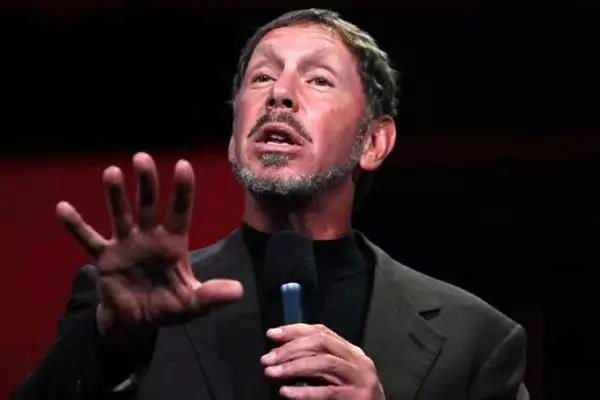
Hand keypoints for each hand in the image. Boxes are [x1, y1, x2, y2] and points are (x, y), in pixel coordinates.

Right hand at [56, 152, 242, 336]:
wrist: (137, 323)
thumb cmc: (168, 306)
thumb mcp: (192, 303)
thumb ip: (212, 295)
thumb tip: (239, 290)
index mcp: (173, 243)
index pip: (180, 211)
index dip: (182, 190)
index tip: (183, 164)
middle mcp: (149, 237)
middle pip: (148, 204)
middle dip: (146, 182)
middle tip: (142, 158)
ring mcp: (126, 244)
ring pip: (120, 215)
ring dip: (115, 195)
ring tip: (111, 172)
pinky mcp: (105, 258)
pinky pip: (89, 240)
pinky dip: (76, 226)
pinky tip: (62, 208)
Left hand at [261, 324, 384, 399]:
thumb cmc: (350, 397)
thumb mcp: (335, 375)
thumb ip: (315, 361)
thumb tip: (279, 353)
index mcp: (351, 351)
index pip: (321, 331)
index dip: (295, 330)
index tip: (271, 334)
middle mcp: (357, 360)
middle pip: (321, 343)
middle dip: (291, 348)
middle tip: (267, 358)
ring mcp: (359, 378)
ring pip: (323, 363)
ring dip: (293, 367)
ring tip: (271, 373)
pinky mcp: (357, 397)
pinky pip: (327, 392)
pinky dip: (304, 391)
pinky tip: (286, 392)